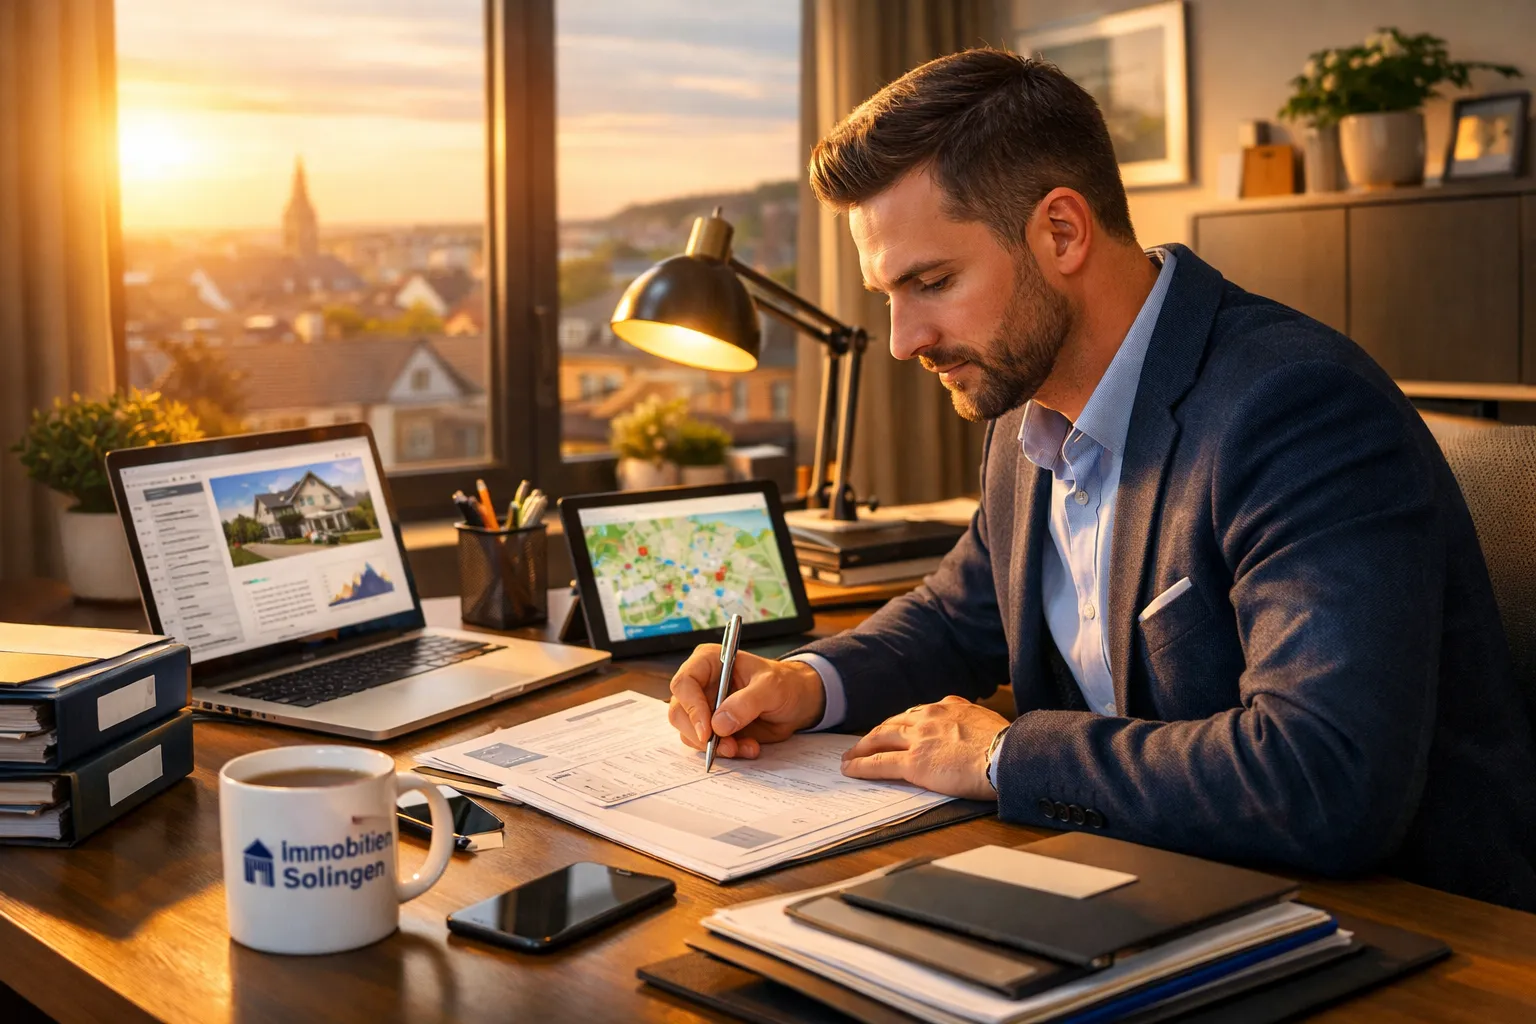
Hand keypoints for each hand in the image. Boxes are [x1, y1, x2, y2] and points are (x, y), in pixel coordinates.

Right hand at [667, 647, 826, 759]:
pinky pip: (707, 746)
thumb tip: (719, 723)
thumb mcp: (771, 687)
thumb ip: (746, 703)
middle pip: (679, 713)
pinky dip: (726, 752)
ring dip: (716, 747)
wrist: (796, 702)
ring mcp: (705, 708)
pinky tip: (749, 747)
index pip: (684, 683)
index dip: (691, 708)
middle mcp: (701, 685)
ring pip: (690, 734)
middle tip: (727, 746)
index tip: (707, 731)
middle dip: (701, 735)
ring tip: (745, 747)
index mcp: (709, 662)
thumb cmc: (784, 684)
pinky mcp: (713, 728)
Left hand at [840, 696, 1008, 800]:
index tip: (893, 730)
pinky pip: (879, 763)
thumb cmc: (1008, 746)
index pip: (917, 713)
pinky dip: (861, 766)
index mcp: (950, 706)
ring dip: (861, 747)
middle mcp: (930, 716)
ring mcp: (919, 738)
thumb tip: (977, 733)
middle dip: (876, 734)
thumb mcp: (989, 722)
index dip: (901, 723)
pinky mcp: (914, 762)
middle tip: (863, 743)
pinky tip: (850, 769)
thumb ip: (973, 723)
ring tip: (850, 756)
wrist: (1008, 757)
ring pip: (880, 738)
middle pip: (893, 723)